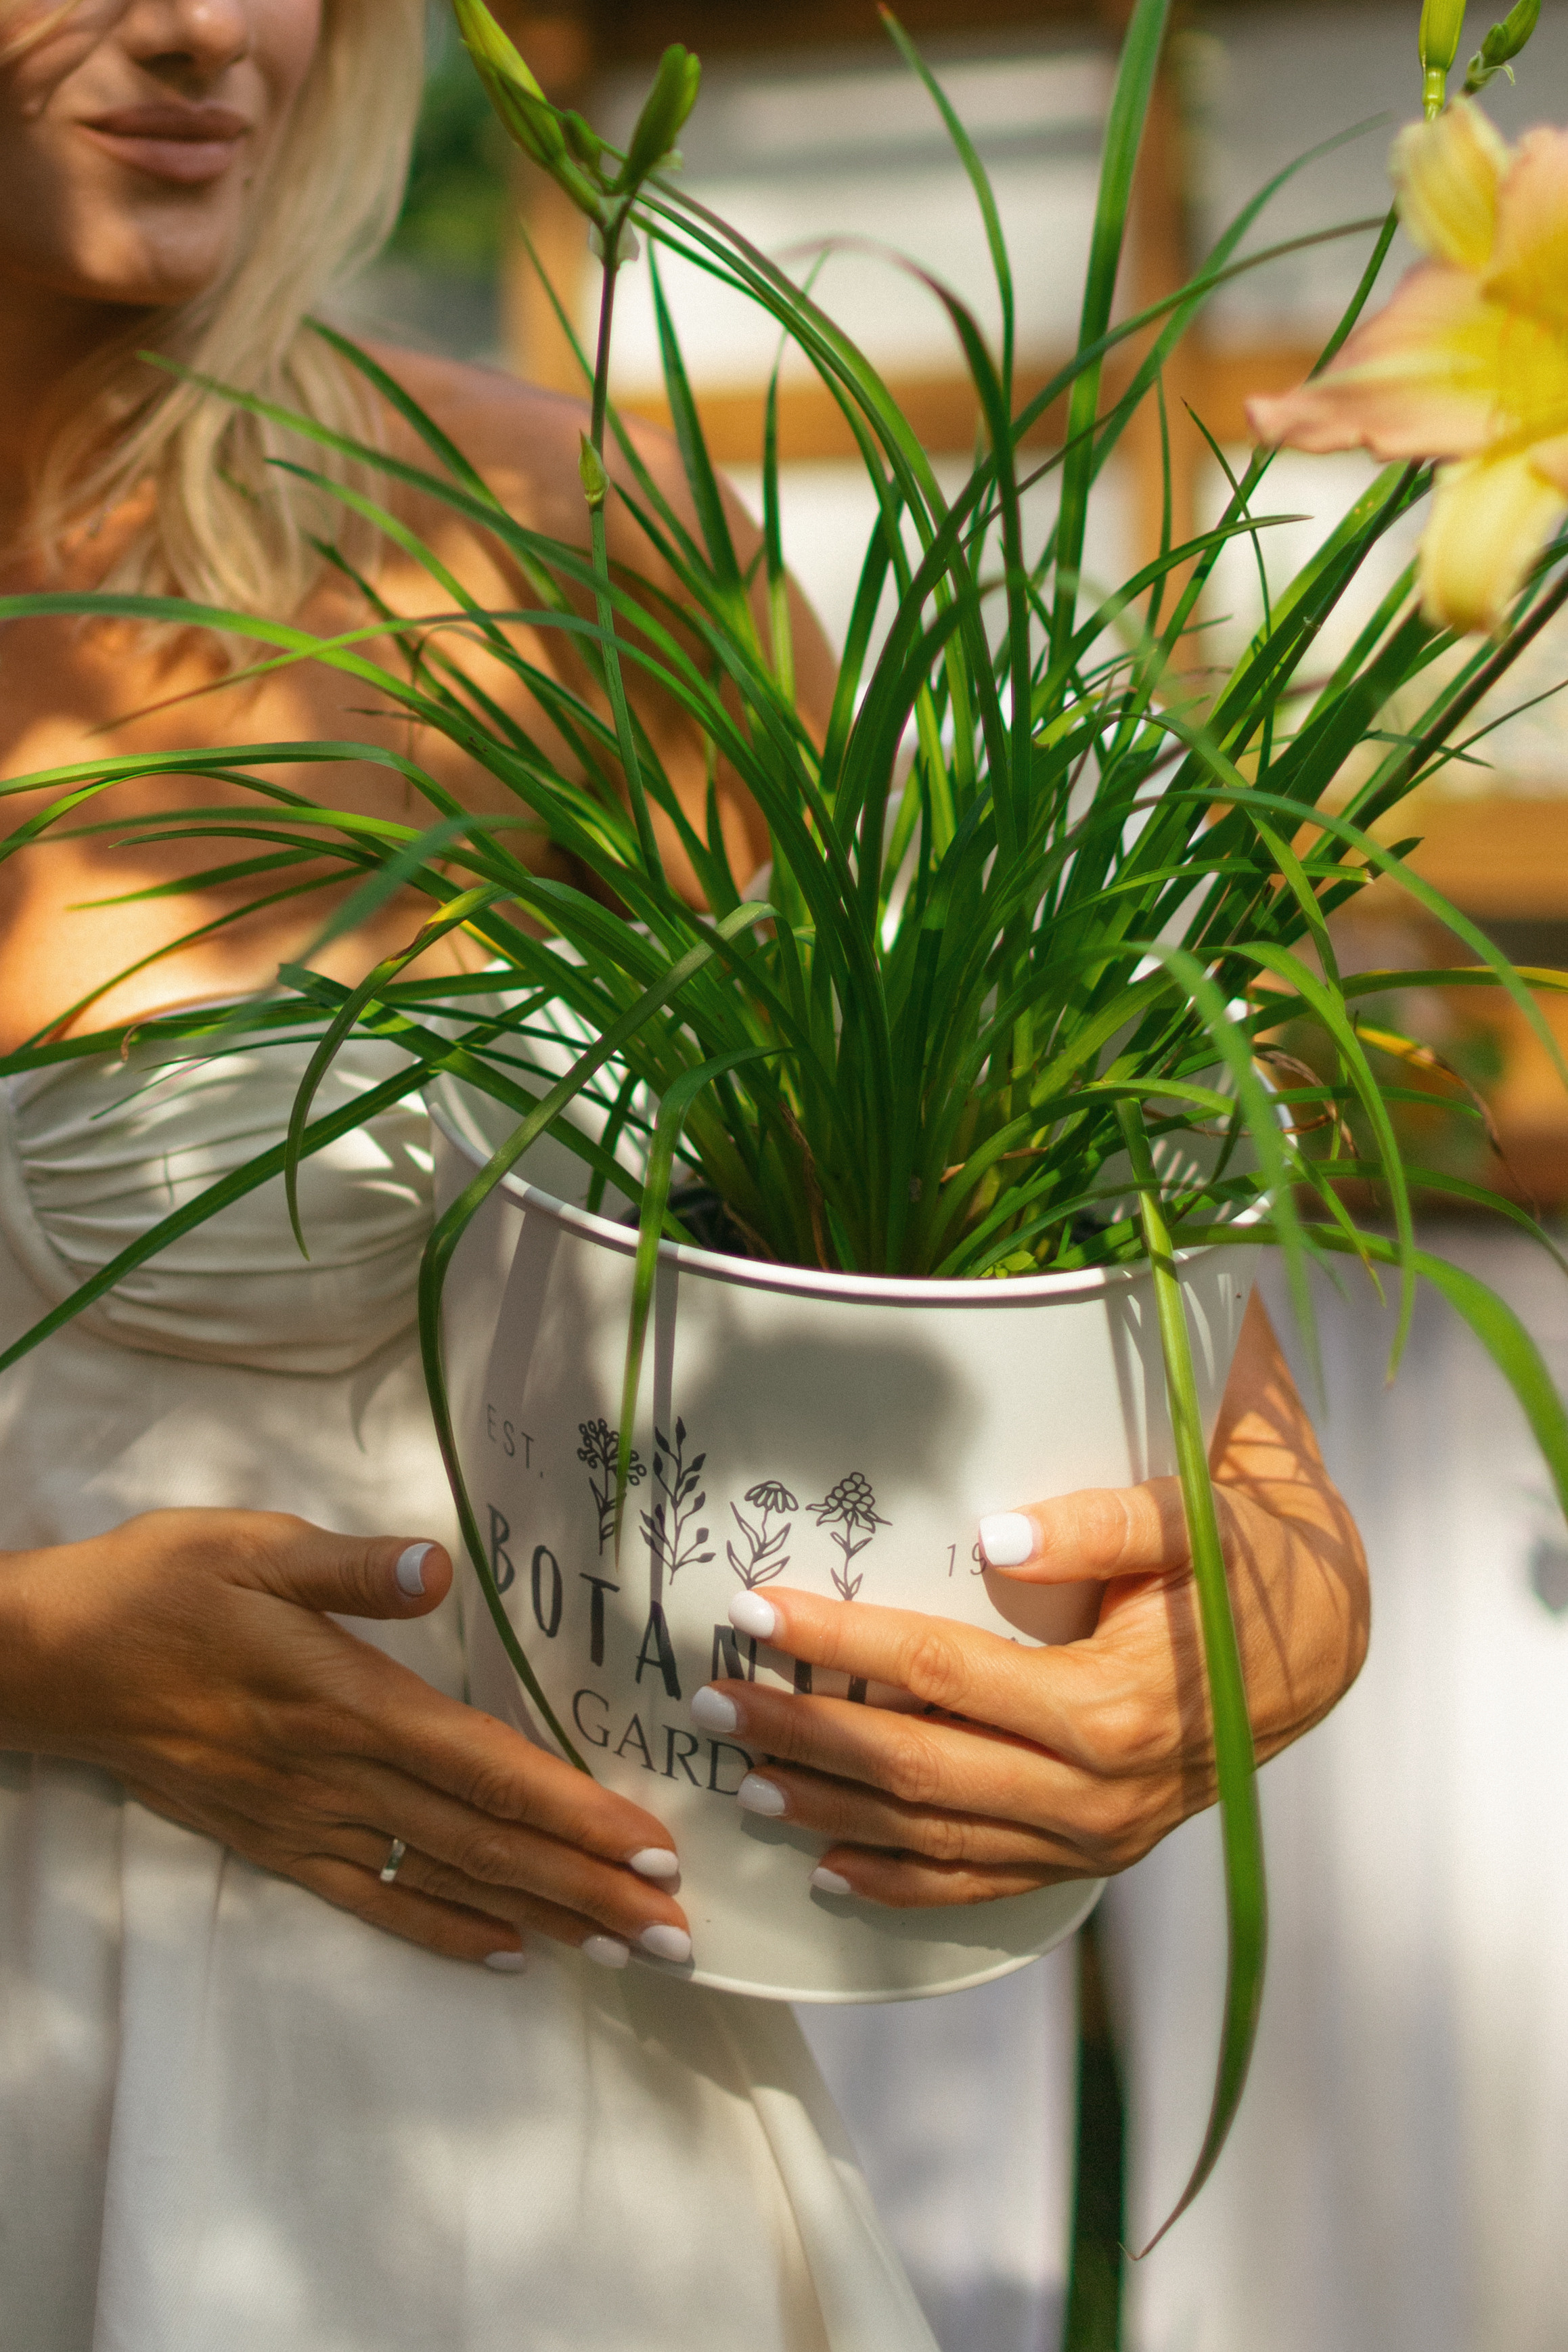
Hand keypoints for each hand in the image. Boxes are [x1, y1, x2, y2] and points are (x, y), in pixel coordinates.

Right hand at [0, 1510, 689, 1967]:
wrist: (55, 1664)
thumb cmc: (161, 1586)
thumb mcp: (252, 1543)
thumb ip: (350, 1563)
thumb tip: (435, 1564)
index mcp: (344, 1699)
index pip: (482, 1765)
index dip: (571, 1810)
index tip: (649, 1846)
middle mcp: (334, 1774)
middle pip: (483, 1840)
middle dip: (587, 1887)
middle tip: (675, 1932)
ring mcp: (304, 1818)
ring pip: (444, 1877)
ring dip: (541, 1915)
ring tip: (623, 1949)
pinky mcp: (275, 1841)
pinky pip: (373, 1897)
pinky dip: (445, 1927)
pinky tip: (507, 1951)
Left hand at [688, 1293, 1368, 1906]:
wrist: (1322, 1644)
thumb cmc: (1245, 1563)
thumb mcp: (1194, 1520)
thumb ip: (1104, 1523)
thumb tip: (998, 1536)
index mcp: (1110, 1704)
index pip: (940, 1671)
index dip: (840, 1641)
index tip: (752, 1610)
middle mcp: (1098, 1791)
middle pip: (917, 1766)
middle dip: (805, 1732)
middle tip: (712, 1701)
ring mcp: (1096, 1836)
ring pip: (937, 1837)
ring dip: (833, 1809)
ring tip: (744, 1775)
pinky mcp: (1098, 1857)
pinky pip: (985, 1887)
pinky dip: (904, 1886)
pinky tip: (831, 1871)